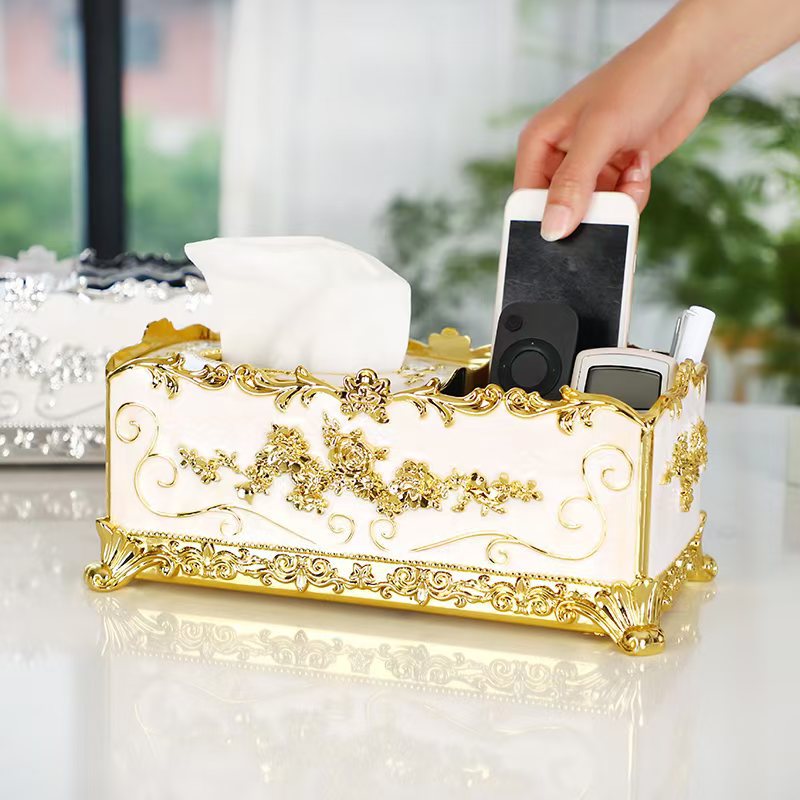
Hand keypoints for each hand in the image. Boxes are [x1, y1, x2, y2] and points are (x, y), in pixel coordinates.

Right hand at [515, 20, 710, 240]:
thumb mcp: (600, 132)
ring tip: (632, 174)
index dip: (541, 222)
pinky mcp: (616, 176)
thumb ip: (573, 183)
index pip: (525, 200)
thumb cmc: (638, 81)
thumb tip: (552, 229)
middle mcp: (558, 160)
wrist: (690, 67)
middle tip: (609, 207)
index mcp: (538, 144)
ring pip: (592, 214)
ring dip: (616, 204)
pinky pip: (617, 207)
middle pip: (559, 212)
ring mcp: (588, 170)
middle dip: (585, 216)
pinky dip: (633, 195)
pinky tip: (641, 167)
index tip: (566, 237)